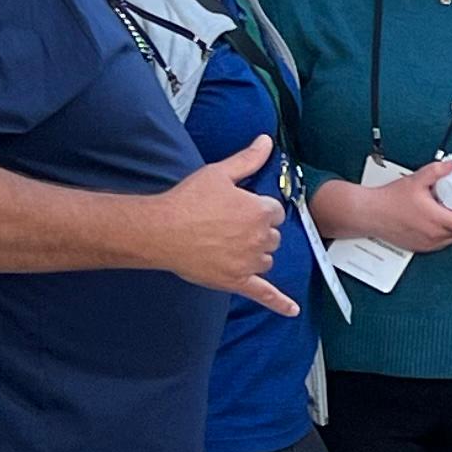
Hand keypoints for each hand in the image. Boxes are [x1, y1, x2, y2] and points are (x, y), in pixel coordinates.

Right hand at [149, 137, 299, 313]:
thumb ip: (248, 159)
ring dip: (255, 254)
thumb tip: (267, 141)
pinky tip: (292, 311)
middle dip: (256, 231)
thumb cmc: (187, 201)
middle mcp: (260, 238)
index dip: (257, 209)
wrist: (160, 231)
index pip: (274, 211)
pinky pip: (264, 294)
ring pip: (266, 259)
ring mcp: (249, 262)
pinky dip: (279, 303)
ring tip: (226, 245)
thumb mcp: (219, 173)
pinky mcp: (236, 281)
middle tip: (227, 226)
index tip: (239, 208)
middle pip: (272, 236)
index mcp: (260, 211)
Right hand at [347, 160, 451, 253]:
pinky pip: (440, 242)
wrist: (369, 214)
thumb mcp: (416, 180)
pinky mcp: (420, 247)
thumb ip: (436, 171)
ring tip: (450, 212)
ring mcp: (427, 243)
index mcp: (436, 219)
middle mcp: (434, 235)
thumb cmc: (389, 200)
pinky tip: (438, 221)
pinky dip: (444, 233)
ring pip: (451, 238)